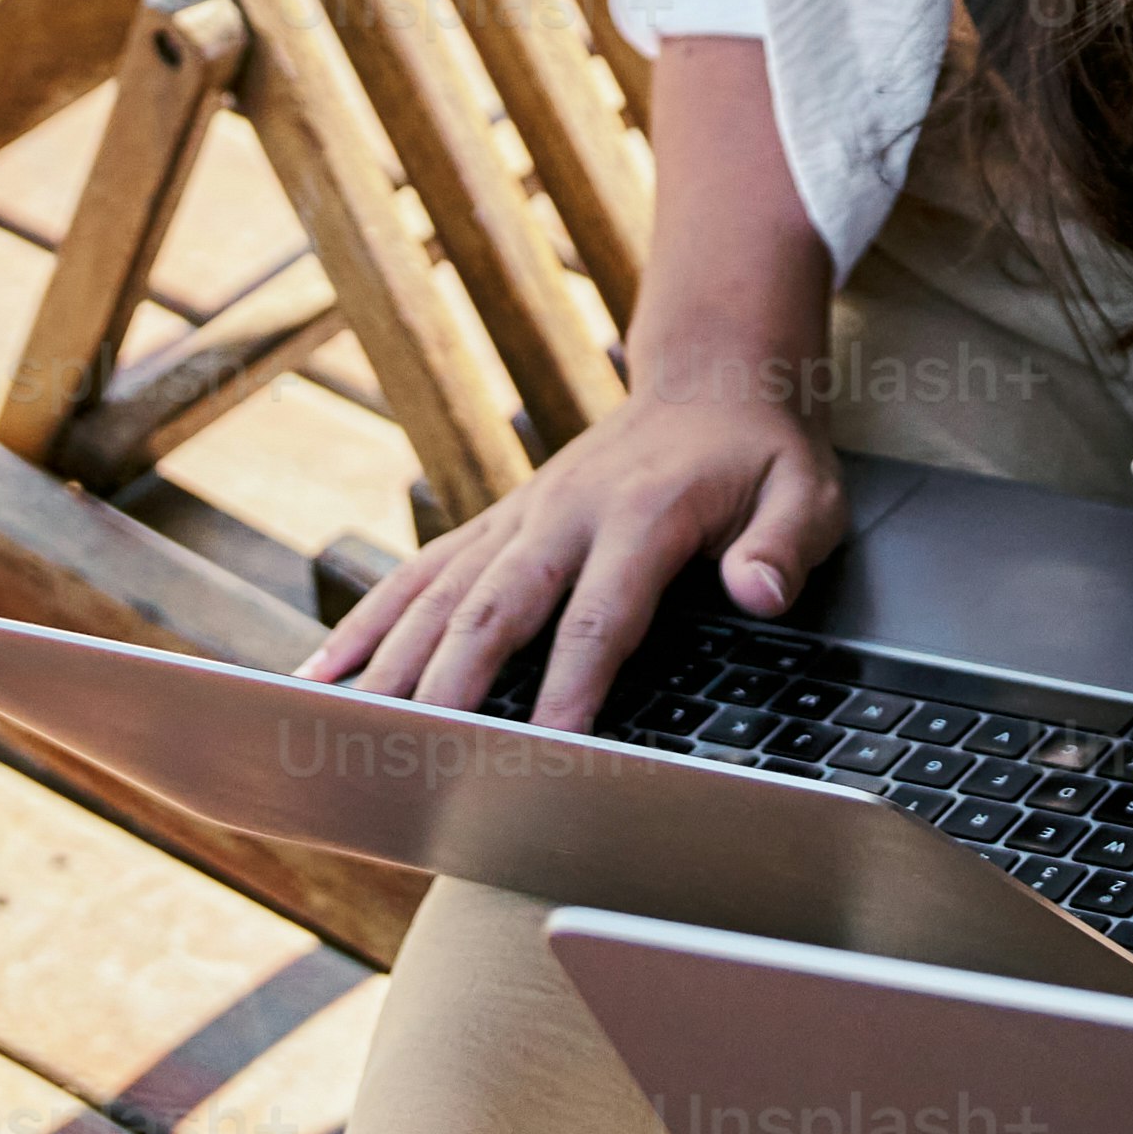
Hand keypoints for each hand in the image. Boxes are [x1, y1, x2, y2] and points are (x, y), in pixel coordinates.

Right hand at [299, 379, 838, 728]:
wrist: (709, 377)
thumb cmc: (760, 451)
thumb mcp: (808, 490)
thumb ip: (785, 543)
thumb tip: (757, 592)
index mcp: (642, 512)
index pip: (601, 613)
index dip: (573, 684)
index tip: (547, 749)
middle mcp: (563, 513)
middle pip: (496, 607)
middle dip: (453, 684)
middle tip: (420, 756)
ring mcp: (519, 518)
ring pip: (442, 595)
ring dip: (390, 661)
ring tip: (345, 727)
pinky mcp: (495, 526)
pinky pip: (421, 576)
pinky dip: (369, 626)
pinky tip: (325, 677)